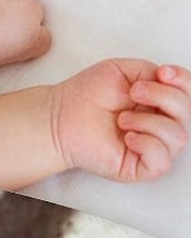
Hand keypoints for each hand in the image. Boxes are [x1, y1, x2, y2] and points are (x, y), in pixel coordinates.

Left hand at [52, 60, 190, 182]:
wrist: (59, 116)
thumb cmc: (86, 95)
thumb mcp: (123, 71)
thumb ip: (152, 72)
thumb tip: (171, 81)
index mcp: (160, 102)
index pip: (189, 94)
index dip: (184, 81)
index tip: (162, 72)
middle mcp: (161, 125)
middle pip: (188, 113)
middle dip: (164, 97)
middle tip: (133, 92)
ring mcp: (153, 147)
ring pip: (178, 137)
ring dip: (148, 122)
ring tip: (121, 118)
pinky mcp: (140, 167)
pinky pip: (162, 160)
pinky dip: (147, 144)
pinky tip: (127, 137)